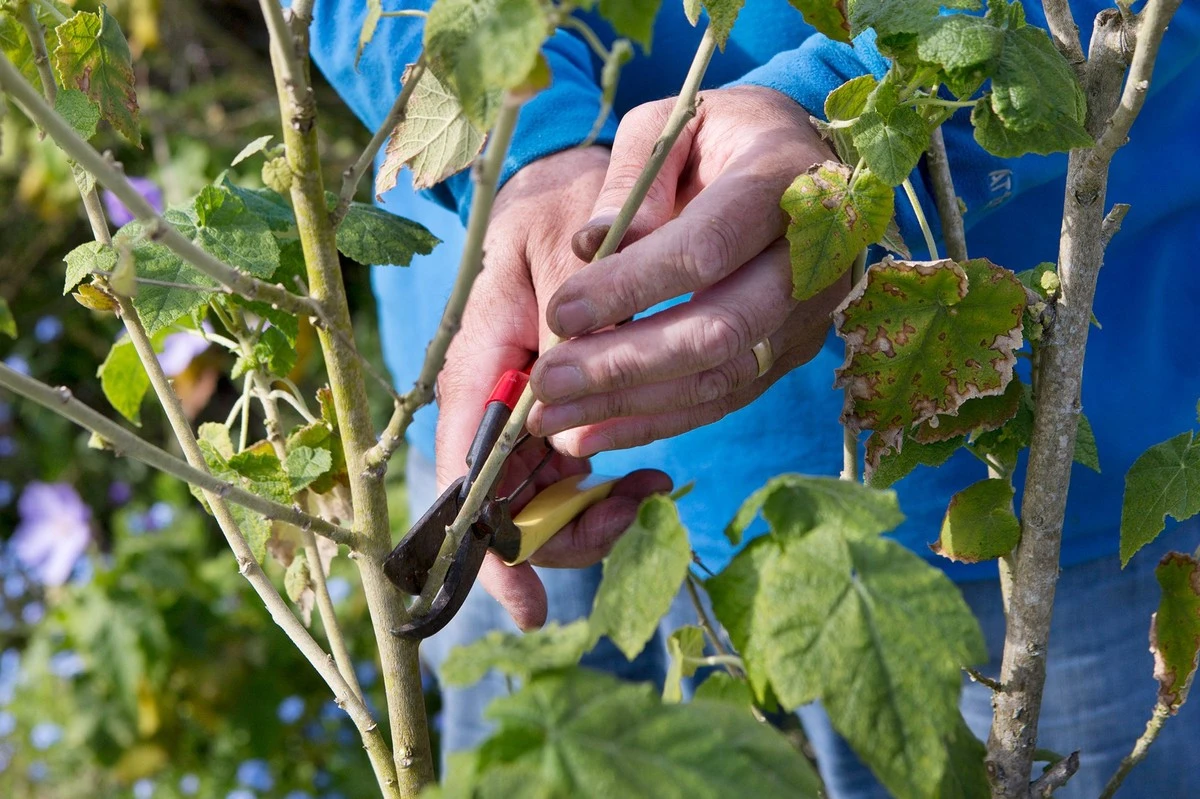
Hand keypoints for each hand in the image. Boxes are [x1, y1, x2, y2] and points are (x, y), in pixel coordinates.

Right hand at [434, 145, 671, 630]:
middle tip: (634, 512)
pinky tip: (646, 475)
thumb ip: (553, 326)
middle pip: (511, 500)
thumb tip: (556, 423)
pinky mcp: (573, 406)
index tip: (527, 602)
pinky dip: (612, 486)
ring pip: (550, 495)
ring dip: (595, 514)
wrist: (586, 182)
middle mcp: (502, 398)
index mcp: (483, 362)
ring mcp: (536, 408)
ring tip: (648, 490)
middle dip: (565, 533)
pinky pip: (581, 469)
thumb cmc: (560, 204)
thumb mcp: (550, 246)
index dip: (493, 544)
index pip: (471, 467)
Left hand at [526, 86, 847, 454]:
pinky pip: (724, 398)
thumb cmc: (725, 135)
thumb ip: (633, 176)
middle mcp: (812, 257)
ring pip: (721, 377)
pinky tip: (594, 433)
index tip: (562, 312)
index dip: (631, 287)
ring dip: (631, 406)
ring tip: (553, 420)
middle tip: (547, 385)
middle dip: (625, 364)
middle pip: (720, 329)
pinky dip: (656, 422)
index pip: (706, 249)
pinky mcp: (792, 351)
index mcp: (782, 180)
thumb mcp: (674, 123)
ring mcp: (809, 313)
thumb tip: (591, 247)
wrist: (804, 159)